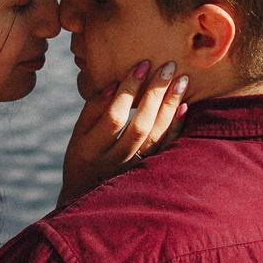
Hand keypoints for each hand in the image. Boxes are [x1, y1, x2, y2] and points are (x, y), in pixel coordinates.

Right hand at [58, 61, 186, 204]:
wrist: (90, 197)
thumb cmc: (83, 157)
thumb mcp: (78, 135)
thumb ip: (93, 109)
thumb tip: (114, 84)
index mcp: (90, 149)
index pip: (113, 117)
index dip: (129, 90)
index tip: (143, 64)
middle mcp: (112, 162)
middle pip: (139, 126)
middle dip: (155, 94)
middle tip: (168, 67)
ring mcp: (132, 171)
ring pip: (155, 138)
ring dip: (170, 108)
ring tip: (181, 81)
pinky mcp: (148, 174)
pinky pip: (166, 150)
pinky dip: (176, 128)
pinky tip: (183, 107)